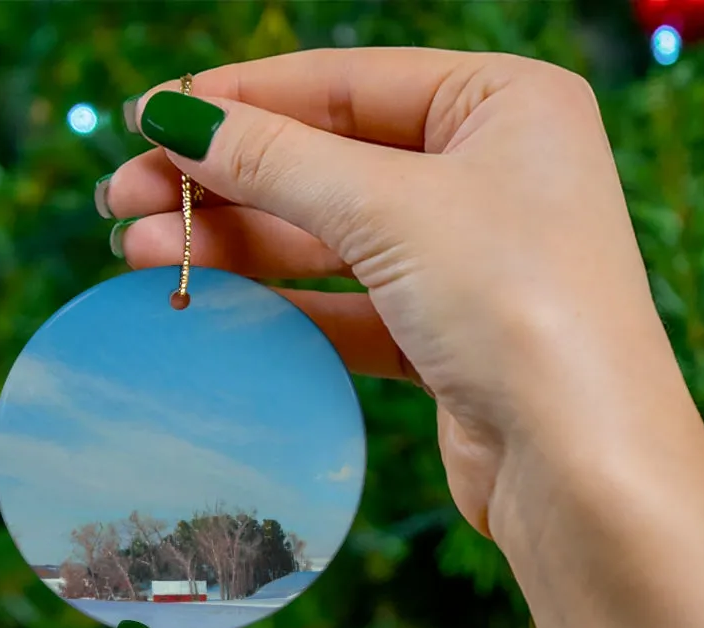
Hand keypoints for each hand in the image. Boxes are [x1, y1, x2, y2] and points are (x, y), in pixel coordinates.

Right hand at [102, 48, 681, 547]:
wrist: (582, 467)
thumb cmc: (517, 306)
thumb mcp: (390, 209)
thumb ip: (277, 160)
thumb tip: (174, 116)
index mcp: (506, 103)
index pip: (346, 83)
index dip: (240, 100)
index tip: (146, 118)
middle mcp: (495, 173)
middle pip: (332, 161)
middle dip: (225, 182)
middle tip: (122, 201)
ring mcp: (474, 261)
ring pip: (334, 239)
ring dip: (240, 245)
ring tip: (139, 253)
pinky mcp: (452, 338)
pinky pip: (352, 306)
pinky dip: (284, 305)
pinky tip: (211, 302)